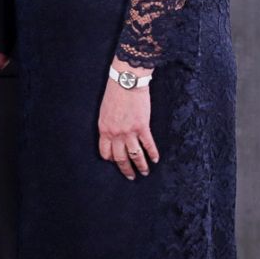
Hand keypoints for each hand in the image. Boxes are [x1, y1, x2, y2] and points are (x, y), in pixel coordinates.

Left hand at [97, 58, 158, 179]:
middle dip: (126, 169)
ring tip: (144, 172)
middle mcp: (115, 133)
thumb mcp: (104, 111)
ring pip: (135, 155)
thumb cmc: (114, 93)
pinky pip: (148, 145)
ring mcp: (129, 131)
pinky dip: (153, 154)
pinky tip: (155, 159)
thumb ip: (108, 125)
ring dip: (141, 166)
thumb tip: (113, 136)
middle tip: (131, 176)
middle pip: (120, 157)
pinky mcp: (142, 126)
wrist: (126, 82)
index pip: (105, 152)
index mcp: (104, 129)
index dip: (111, 159)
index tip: (116, 163)